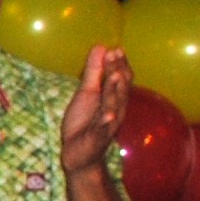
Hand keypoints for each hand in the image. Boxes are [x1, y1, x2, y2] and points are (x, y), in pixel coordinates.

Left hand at [58, 42, 130, 179]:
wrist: (79, 153)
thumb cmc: (84, 121)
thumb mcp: (86, 93)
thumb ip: (93, 72)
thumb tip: (100, 47)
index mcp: (113, 98)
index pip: (120, 78)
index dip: (119, 63)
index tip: (116, 48)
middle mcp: (115, 109)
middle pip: (118, 88)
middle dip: (117, 70)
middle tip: (115, 54)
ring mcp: (107, 124)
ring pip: (113, 106)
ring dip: (115, 91)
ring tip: (115, 75)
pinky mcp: (98, 138)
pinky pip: (103, 129)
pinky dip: (106, 122)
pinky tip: (109, 115)